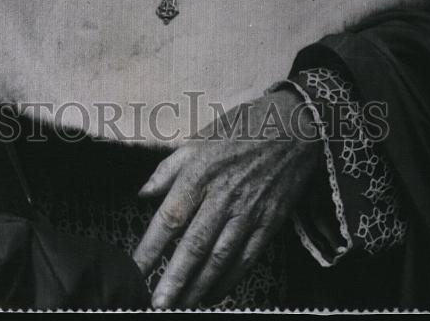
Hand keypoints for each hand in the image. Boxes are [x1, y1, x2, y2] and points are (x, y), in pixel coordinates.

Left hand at [132, 89, 321, 307]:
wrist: (294, 126)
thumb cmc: (241, 128)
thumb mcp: (199, 138)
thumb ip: (169, 168)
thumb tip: (143, 194)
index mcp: (200, 172)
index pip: (170, 217)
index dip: (151, 247)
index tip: (136, 268)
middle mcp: (222, 196)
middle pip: (193, 246)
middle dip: (173, 279)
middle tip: (157, 304)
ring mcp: (248, 212)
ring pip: (219, 258)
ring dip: (198, 286)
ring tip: (181, 305)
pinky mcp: (269, 222)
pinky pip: (246, 258)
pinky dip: (229, 280)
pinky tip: (214, 293)